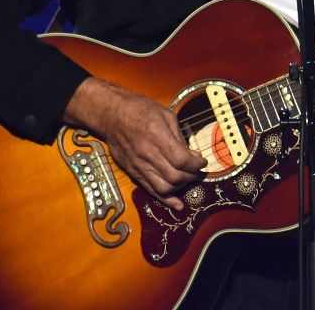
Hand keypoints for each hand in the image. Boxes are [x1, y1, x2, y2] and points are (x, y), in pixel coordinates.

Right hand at [63, 78, 205, 210]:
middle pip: (175, 177)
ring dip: (180, 187)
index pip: (182, 160)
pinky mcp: (133, 172)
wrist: (112, 115)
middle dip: (191, 176)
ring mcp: (139, 165)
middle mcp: (148, 154)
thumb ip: (179, 137)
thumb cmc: (140, 110)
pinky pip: (150, 190)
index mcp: (157, 137)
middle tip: (196, 171)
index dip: (197, 164)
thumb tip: (192, 155)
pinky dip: (165, 199)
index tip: (202, 162)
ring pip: (164, 188)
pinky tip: (177, 204)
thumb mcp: (166, 115)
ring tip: (187, 179)